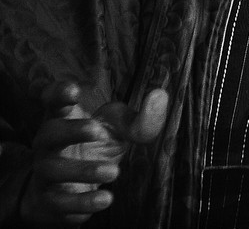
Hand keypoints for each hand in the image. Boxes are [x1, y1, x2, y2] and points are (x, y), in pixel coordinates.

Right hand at [19, 81, 167, 224]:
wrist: (73, 191)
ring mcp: (44, 173)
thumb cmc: (97, 146)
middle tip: (98, 130)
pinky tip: (106, 198)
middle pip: (48, 133)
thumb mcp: (120, 129)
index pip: (53, 100)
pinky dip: (83, 202)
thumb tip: (160, 95)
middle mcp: (48, 144)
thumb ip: (140, 117)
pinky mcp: (49, 202)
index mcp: (63, 117)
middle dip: (71, 130)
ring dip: (83, 170)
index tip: (74, 90)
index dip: (59, 92)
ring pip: (52, 170)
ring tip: (115, 171)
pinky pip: (60, 203)